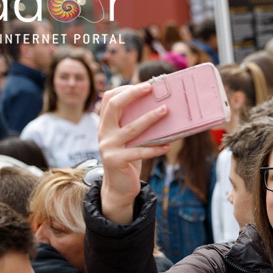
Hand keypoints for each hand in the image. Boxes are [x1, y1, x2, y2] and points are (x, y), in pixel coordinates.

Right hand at [97, 82, 171, 223]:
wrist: (118, 187)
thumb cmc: (128, 159)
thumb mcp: (129, 140)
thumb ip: (135, 126)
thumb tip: (161, 108)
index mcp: (106, 124)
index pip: (109, 98)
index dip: (125, 89)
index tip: (145, 85)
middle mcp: (104, 132)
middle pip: (114, 106)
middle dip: (133, 94)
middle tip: (151, 88)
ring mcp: (108, 146)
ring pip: (132, 128)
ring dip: (150, 118)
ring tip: (165, 110)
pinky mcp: (116, 160)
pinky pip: (140, 151)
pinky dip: (155, 148)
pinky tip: (168, 145)